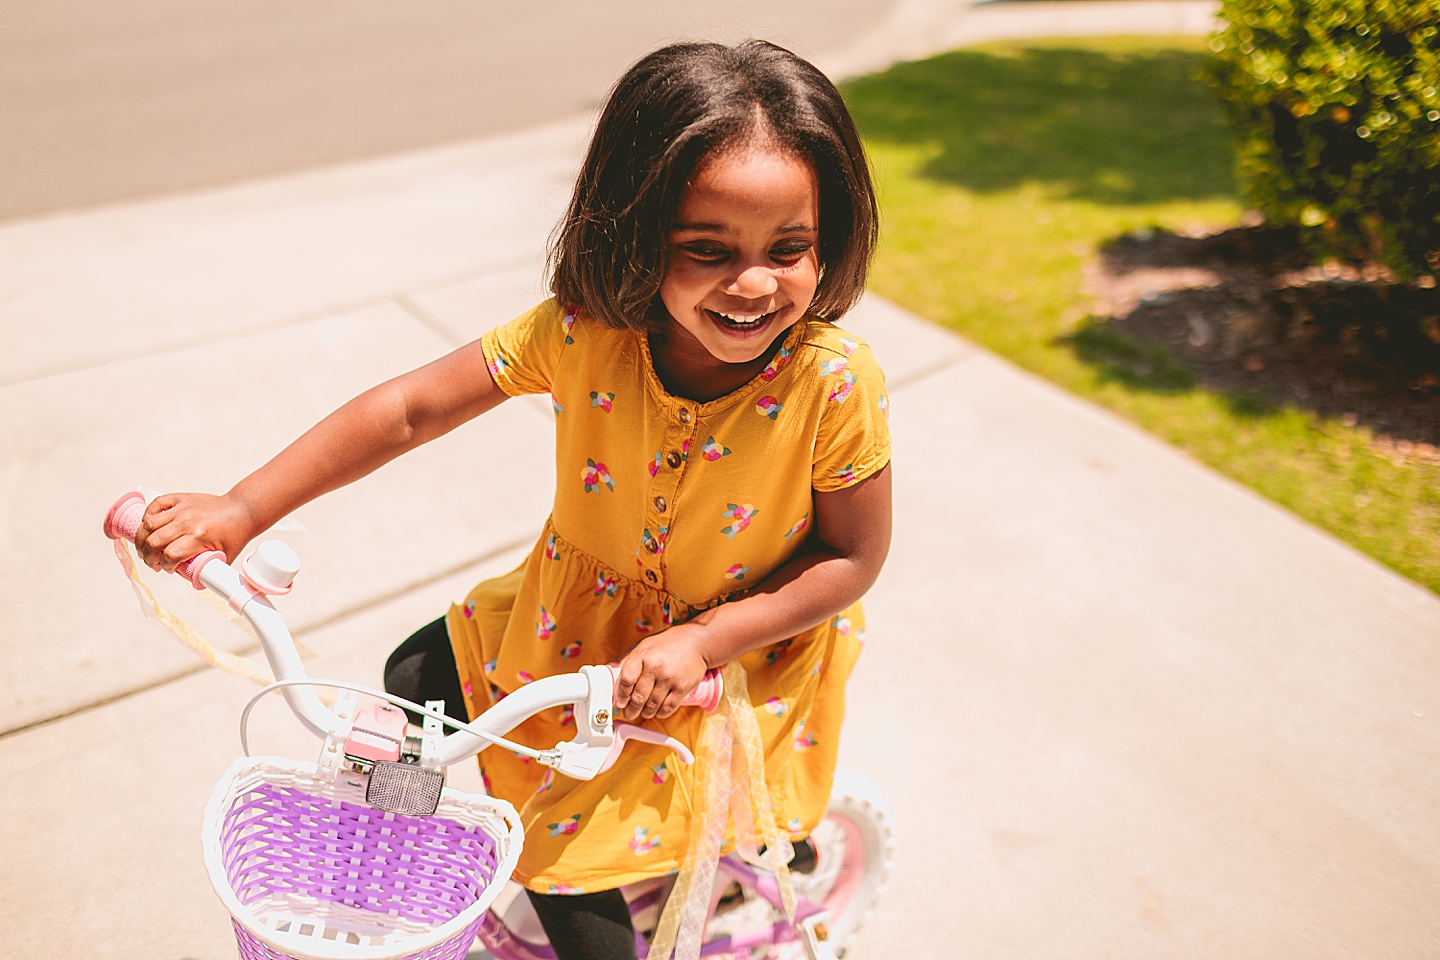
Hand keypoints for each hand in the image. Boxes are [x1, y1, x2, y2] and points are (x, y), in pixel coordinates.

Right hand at [134, 492, 257, 572]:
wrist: (242, 510)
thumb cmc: (235, 533)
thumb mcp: (226, 557)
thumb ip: (210, 571)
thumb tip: (196, 584)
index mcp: (199, 537)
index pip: (170, 555)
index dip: (165, 566)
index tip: (168, 569)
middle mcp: (188, 522)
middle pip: (154, 541)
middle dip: (148, 557)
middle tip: (152, 563)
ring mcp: (182, 508)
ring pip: (149, 524)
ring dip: (141, 540)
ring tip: (145, 549)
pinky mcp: (180, 498)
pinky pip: (156, 504)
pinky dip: (147, 516)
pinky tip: (147, 527)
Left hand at [613, 625, 710, 721]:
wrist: (696, 642)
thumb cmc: (667, 644)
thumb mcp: (643, 646)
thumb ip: (625, 660)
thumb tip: (606, 672)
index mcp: (642, 655)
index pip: (625, 681)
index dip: (620, 696)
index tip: (620, 702)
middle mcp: (656, 667)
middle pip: (638, 697)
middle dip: (631, 710)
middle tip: (629, 713)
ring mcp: (670, 678)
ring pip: (652, 706)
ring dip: (645, 713)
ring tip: (643, 712)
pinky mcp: (683, 687)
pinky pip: (667, 708)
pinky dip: (660, 713)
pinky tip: (657, 710)